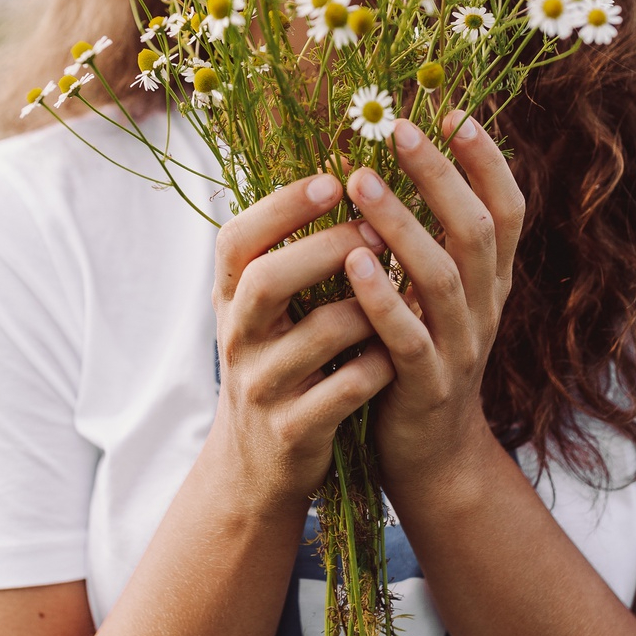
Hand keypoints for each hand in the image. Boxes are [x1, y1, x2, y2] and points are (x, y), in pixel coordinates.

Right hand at [208, 174, 395, 510]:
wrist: (260, 465)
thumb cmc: (281, 363)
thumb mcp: (268, 310)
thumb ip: (291, 252)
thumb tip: (343, 170)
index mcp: (231, 299)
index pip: (237, 239)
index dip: (281, 205)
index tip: (333, 177)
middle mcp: (238, 338)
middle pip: (266, 280)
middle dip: (325, 249)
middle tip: (377, 230)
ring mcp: (263, 387)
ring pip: (318, 334)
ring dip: (368, 307)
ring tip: (404, 292)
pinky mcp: (294, 430)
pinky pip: (345, 389)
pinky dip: (378, 367)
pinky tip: (400, 352)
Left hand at [342, 112, 525, 491]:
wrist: (429, 453)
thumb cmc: (418, 355)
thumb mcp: (437, 295)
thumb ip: (433, 239)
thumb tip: (410, 158)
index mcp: (491, 280)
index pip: (507, 209)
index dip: (487, 159)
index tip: (453, 110)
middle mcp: (486, 306)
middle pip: (476, 230)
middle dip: (439, 174)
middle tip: (397, 127)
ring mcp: (462, 348)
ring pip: (443, 278)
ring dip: (402, 225)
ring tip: (359, 182)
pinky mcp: (428, 385)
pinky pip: (410, 338)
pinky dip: (383, 298)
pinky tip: (352, 262)